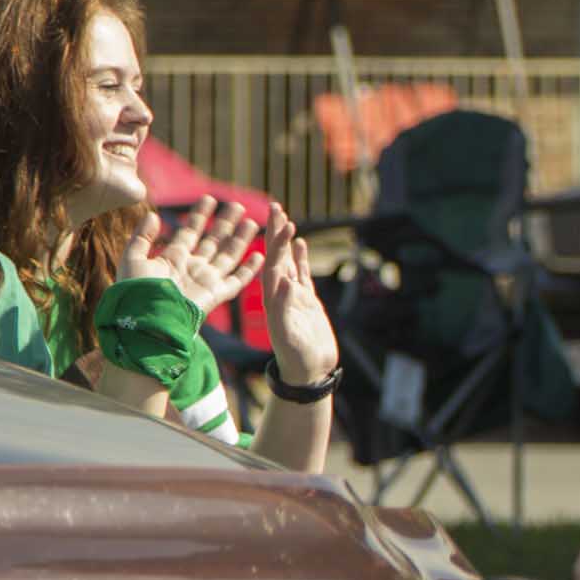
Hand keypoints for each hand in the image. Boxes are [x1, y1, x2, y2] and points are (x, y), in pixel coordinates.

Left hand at [117, 195, 263, 317]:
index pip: (190, 231)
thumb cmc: (137, 291)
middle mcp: (193, 267)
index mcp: (173, 258)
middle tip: (237, 206)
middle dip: (225, 223)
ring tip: (251, 222)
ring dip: (240, 239)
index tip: (209, 198)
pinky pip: (237, 280)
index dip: (199, 215)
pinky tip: (259, 255)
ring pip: (228, 255)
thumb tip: (152, 215)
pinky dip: (249, 269)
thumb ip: (142, 236)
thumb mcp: (133, 258)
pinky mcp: (217, 294)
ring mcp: (206, 280)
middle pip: (214, 241)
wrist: (147, 317)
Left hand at [259, 205, 338, 383]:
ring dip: (285, 241)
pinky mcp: (306, 301)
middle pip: (276, 256)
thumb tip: (285, 280)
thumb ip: (284, 307)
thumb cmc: (296, 357)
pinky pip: (301, 274)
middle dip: (275, 233)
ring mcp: (293, 296)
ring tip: (285, 219)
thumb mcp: (287, 333)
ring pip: (288, 262)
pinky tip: (300, 243)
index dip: (272, 241)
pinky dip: (299, 258)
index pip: (270, 263)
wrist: (309, 372)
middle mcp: (279, 293)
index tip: (274, 221)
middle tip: (276, 207)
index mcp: (271, 298)